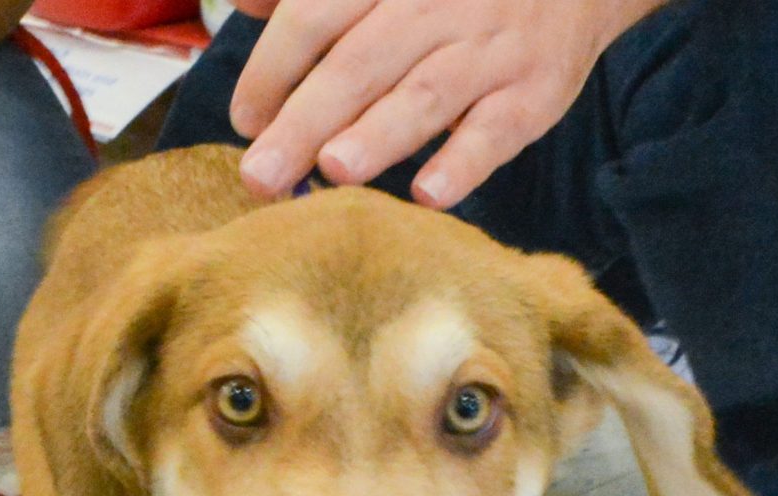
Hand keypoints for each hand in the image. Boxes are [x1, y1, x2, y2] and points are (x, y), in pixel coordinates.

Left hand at [228, 0, 651, 207]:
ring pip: (426, 94)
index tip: (246, 120)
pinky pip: (497, 129)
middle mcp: (435, 7)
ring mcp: (488, 50)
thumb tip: (242, 4)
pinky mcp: (535, 92)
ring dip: (380, 134)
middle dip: (306, 120)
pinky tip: (429, 195)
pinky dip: (464, 162)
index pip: (316, 16)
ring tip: (336, 170)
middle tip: (262, 175)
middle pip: (359, 64)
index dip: (274, 68)